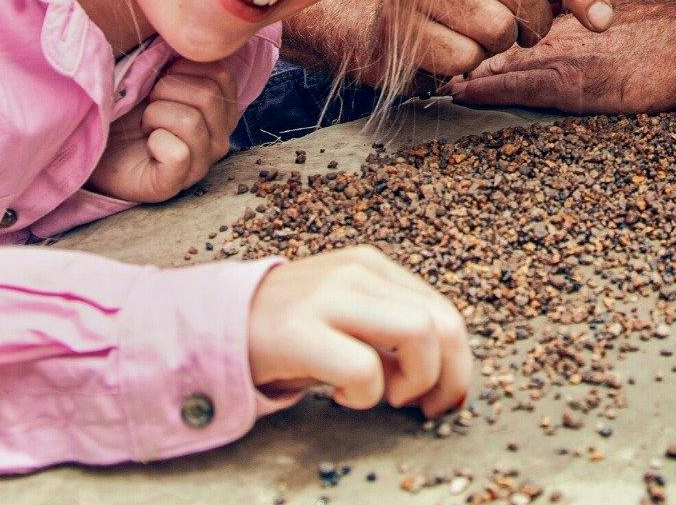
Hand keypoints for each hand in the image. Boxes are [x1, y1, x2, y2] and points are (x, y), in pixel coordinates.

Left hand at [85, 58, 242, 202]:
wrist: (94, 145)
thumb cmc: (127, 107)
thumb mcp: (153, 72)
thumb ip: (174, 54)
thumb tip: (182, 32)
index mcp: (220, 107)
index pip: (221, 72)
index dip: (183, 67)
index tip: (162, 79)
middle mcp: (219, 136)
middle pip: (207, 94)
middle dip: (164, 91)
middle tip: (149, 105)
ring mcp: (202, 163)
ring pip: (191, 121)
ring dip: (154, 116)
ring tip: (145, 126)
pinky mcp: (177, 183)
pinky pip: (178, 154)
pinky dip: (154, 142)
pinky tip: (147, 147)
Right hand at [247, 247, 471, 417]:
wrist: (216, 327)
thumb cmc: (291, 333)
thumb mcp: (348, 317)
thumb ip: (391, 331)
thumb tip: (447, 376)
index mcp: (373, 267)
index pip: (444, 311)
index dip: (460, 363)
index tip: (446, 398)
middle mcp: (356, 273)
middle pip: (440, 322)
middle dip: (448, 376)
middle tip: (424, 407)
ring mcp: (328, 297)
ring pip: (416, 333)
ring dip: (413, 380)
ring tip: (384, 395)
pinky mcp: (299, 330)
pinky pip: (363, 367)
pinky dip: (365, 395)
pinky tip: (344, 396)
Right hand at [385, 0, 615, 79]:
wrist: (387, 22)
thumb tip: (604, 12)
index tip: (602, 20)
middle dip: (533, 22)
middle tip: (518, 28)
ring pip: (497, 26)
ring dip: (500, 44)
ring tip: (481, 35)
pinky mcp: (398, 26)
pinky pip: (465, 58)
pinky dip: (470, 63)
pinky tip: (453, 48)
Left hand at [442, 0, 675, 114]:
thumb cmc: (670, 35)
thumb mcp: (623, 19)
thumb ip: (593, 23)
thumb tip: (583, 29)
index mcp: (570, 17)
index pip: (517, 18)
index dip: (487, 27)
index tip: (458, 30)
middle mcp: (558, 31)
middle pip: (497, 37)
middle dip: (465, 44)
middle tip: (429, 52)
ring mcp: (561, 57)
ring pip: (498, 60)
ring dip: (465, 68)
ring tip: (431, 76)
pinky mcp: (569, 85)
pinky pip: (515, 87)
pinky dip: (484, 90)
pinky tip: (460, 93)